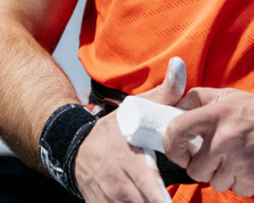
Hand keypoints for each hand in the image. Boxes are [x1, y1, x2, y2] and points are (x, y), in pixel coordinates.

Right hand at [75, 57, 187, 202]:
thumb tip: (180, 65)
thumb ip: (165, 93)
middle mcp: (120, 187)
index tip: (173, 201)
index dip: (164, 201)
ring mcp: (110, 201)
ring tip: (162, 197)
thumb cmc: (114, 130)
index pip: (153, 192)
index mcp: (132, 163)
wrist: (74, 148)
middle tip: (174, 197)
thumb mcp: (137, 108)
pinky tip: (142, 198)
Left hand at [162, 87, 253, 196]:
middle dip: (203, 166)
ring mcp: (241, 162)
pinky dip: (242, 182)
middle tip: (217, 156)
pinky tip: (253, 166)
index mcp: (218, 114)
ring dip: (224, 175)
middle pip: (194, 169)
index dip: (171, 145)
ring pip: (214, 182)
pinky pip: (235, 190)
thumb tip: (171, 107)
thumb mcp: (230, 97)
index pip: (176, 131)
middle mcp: (226, 138)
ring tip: (239, 158)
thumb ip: (198, 100)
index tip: (178, 150)